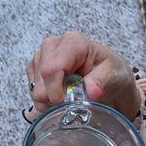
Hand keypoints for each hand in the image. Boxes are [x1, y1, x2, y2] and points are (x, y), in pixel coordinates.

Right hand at [27, 32, 141, 119]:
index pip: (51, 70)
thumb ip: (102, 81)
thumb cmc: (110, 72)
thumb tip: (91, 91)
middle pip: (41, 83)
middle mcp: (52, 46)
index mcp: (71, 42)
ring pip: (35, 90)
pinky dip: (46, 100)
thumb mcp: (113, 75)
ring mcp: (41, 56)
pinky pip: (32, 92)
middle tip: (74, 100)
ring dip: (51, 100)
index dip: (56, 92)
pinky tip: (60, 94)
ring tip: (69, 96)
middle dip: (55, 98)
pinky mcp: (35, 68)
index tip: (69, 103)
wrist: (107, 76)